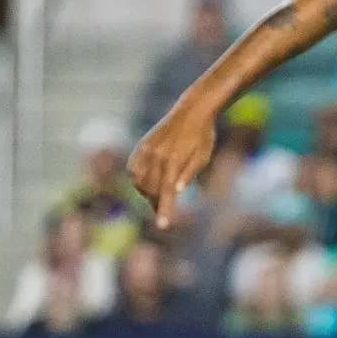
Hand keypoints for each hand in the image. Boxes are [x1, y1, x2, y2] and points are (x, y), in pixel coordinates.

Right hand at [128, 107, 216, 230]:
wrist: (192, 111)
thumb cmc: (203, 137)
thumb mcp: (203, 157)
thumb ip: (189, 173)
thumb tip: (177, 190)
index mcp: (174, 160)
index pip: (166, 191)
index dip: (165, 210)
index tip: (163, 226)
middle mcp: (157, 155)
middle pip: (150, 189)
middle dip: (156, 203)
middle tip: (163, 210)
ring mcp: (147, 149)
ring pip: (138, 181)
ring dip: (145, 192)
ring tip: (157, 196)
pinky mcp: (142, 146)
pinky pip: (133, 169)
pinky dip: (137, 180)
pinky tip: (147, 182)